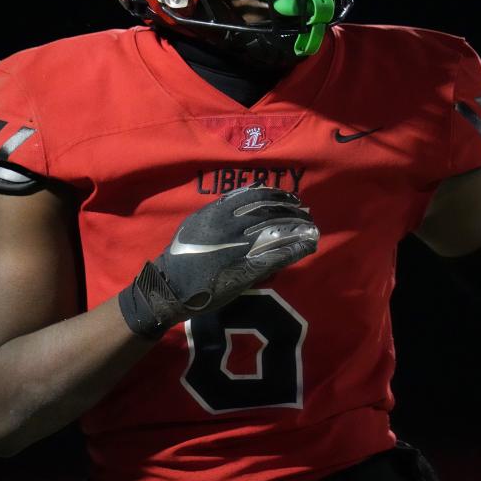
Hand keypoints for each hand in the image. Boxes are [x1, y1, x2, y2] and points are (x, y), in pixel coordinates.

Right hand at [119, 184, 318, 337]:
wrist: (170, 287)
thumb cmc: (181, 255)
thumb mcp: (196, 224)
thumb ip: (218, 209)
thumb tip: (244, 194)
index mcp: (216, 212)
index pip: (255, 195)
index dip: (277, 194)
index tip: (290, 196)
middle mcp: (230, 226)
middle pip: (270, 211)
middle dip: (291, 209)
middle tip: (305, 211)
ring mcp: (239, 248)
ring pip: (277, 231)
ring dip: (298, 227)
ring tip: (311, 226)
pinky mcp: (246, 270)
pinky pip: (277, 256)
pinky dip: (295, 249)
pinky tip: (308, 245)